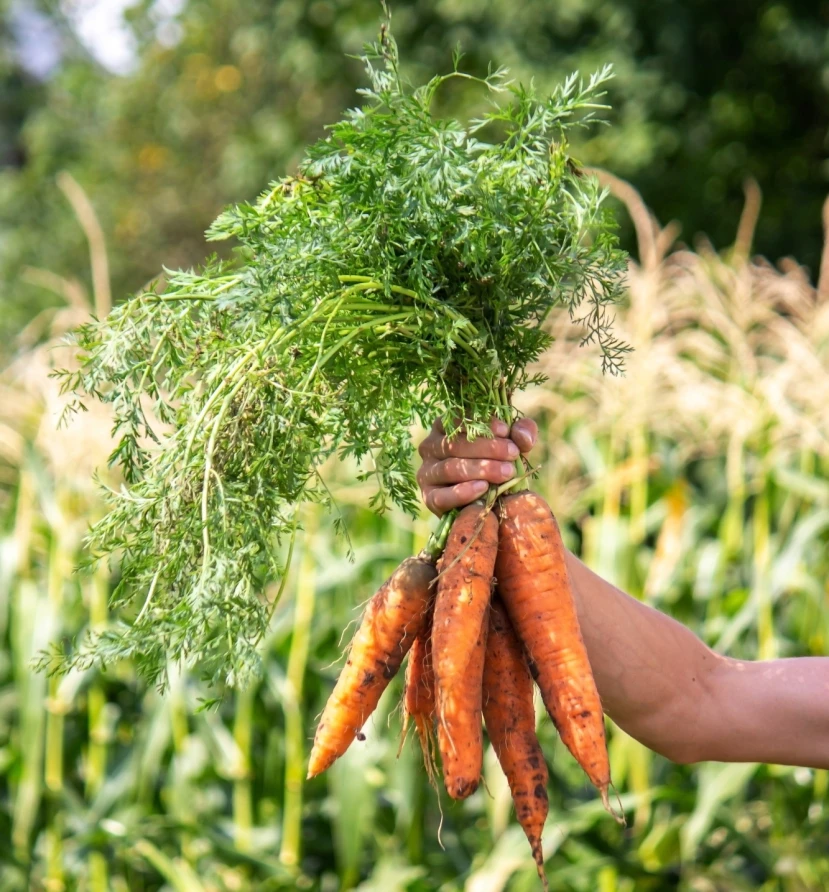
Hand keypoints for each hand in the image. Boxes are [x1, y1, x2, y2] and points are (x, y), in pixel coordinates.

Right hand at [416, 417, 537, 515]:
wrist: (490, 501)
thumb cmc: (498, 463)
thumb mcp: (512, 443)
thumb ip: (522, 433)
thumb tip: (522, 437)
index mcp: (445, 427)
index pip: (458, 419)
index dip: (482, 423)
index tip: (505, 430)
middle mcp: (430, 446)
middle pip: (455, 444)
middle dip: (487, 448)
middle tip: (512, 454)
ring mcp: (427, 472)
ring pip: (450, 468)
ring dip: (480, 469)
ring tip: (507, 472)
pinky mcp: (429, 497)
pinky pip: (442, 495)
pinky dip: (462, 492)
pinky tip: (483, 488)